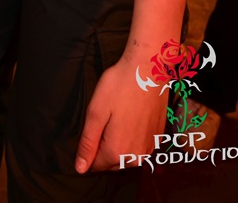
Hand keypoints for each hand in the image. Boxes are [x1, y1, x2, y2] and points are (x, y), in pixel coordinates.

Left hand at [75, 59, 167, 173]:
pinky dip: (132, 138)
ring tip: (118, 117)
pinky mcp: (158, 138)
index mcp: (117, 151)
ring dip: (118, 143)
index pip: (95, 165)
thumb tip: (80, 168)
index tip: (94, 126)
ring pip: (125, 157)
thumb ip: (88, 143)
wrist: (150, 70)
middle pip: (111, 163)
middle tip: (105, 118)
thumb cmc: (119, 86)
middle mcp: (135, 157)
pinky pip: (139, 147)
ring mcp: (149, 149)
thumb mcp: (96, 112)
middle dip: (104, 146)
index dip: (90, 148)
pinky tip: (131, 118)